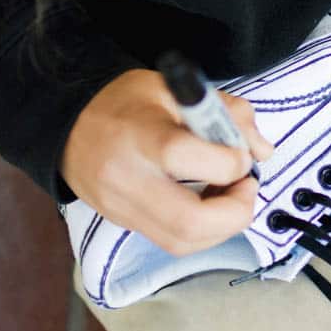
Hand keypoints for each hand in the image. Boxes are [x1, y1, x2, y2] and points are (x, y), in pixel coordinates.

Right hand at [59, 69, 273, 253]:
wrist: (69, 123)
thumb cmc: (127, 101)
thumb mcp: (177, 89)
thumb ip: (226, 114)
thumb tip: (260, 151)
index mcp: (138, 134)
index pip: (185, 157)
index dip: (228, 161)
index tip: (242, 152)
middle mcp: (126, 178)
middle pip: (187, 221)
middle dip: (235, 212)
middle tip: (247, 187)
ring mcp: (122, 207)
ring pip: (182, 242)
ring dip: (223, 226)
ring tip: (232, 195)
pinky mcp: (124, 223)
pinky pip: (171, 241)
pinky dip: (203, 230)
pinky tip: (210, 204)